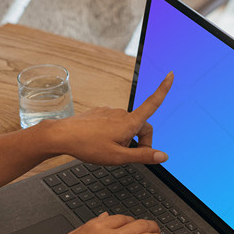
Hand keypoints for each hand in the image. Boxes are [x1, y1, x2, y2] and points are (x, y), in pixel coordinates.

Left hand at [50, 72, 173, 165]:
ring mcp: (110, 112)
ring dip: (125, 138)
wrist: (63, 136)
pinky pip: (114, 123)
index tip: (170, 75)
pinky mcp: (100, 113)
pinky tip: (100, 142)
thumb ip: (142, 156)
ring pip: (126, 126)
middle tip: (129, 158)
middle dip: (141, 141)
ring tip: (109, 150)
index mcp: (129, 122)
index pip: (152, 103)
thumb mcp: (118, 157)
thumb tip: (163, 156)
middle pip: (142, 126)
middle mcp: (121, 113)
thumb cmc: (88, 146)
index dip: (163, 89)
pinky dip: (114, 133)